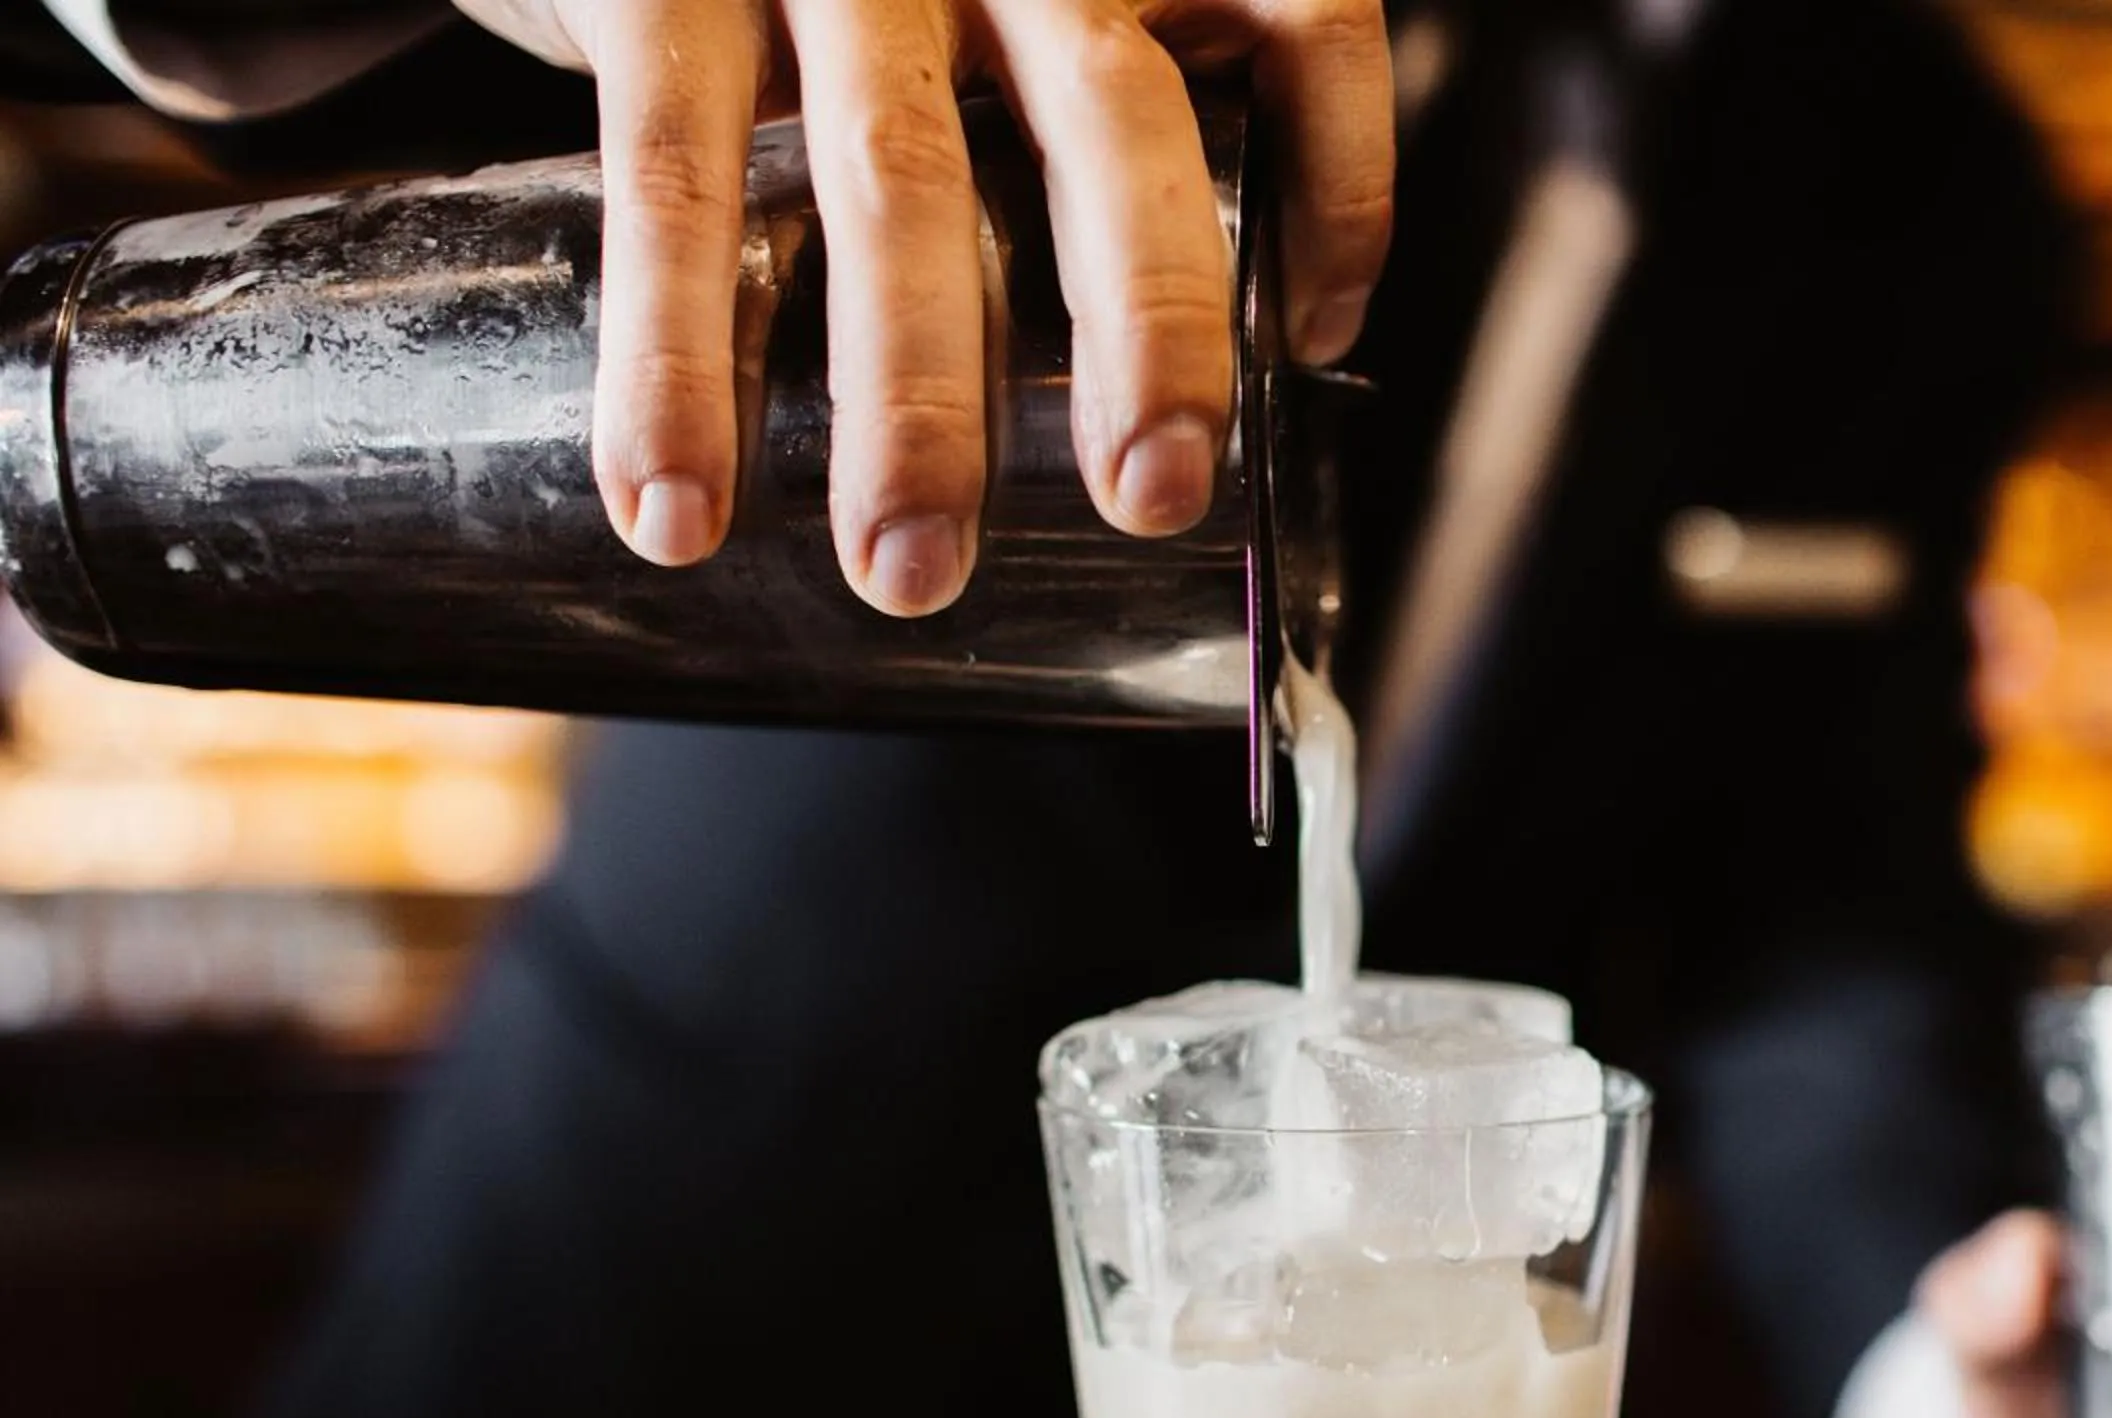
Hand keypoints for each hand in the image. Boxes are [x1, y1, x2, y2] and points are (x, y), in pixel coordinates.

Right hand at [455, 0, 1392, 612]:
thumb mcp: (995, 7)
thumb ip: (1083, 116)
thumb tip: (1232, 339)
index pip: (1302, 22)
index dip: (1339, 190)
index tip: (1312, 332)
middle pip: (1121, 122)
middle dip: (1150, 331)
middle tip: (1152, 500)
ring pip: (903, 181)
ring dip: (910, 401)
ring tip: (907, 571)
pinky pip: (680, 177)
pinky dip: (678, 355)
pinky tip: (677, 501)